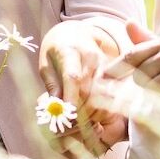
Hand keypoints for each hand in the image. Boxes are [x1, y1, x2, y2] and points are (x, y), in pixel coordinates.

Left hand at [38, 21, 118, 158]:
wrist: (75, 33)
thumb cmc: (56, 51)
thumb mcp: (46, 64)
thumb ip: (52, 84)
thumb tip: (55, 106)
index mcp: (71, 51)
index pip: (73, 77)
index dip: (70, 98)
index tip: (64, 115)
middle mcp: (92, 57)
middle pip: (89, 91)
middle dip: (79, 113)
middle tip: (66, 126)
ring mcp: (106, 65)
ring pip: (102, 97)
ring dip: (91, 114)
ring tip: (77, 123)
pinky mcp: (113, 73)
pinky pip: (110, 96)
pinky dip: (101, 110)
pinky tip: (91, 117)